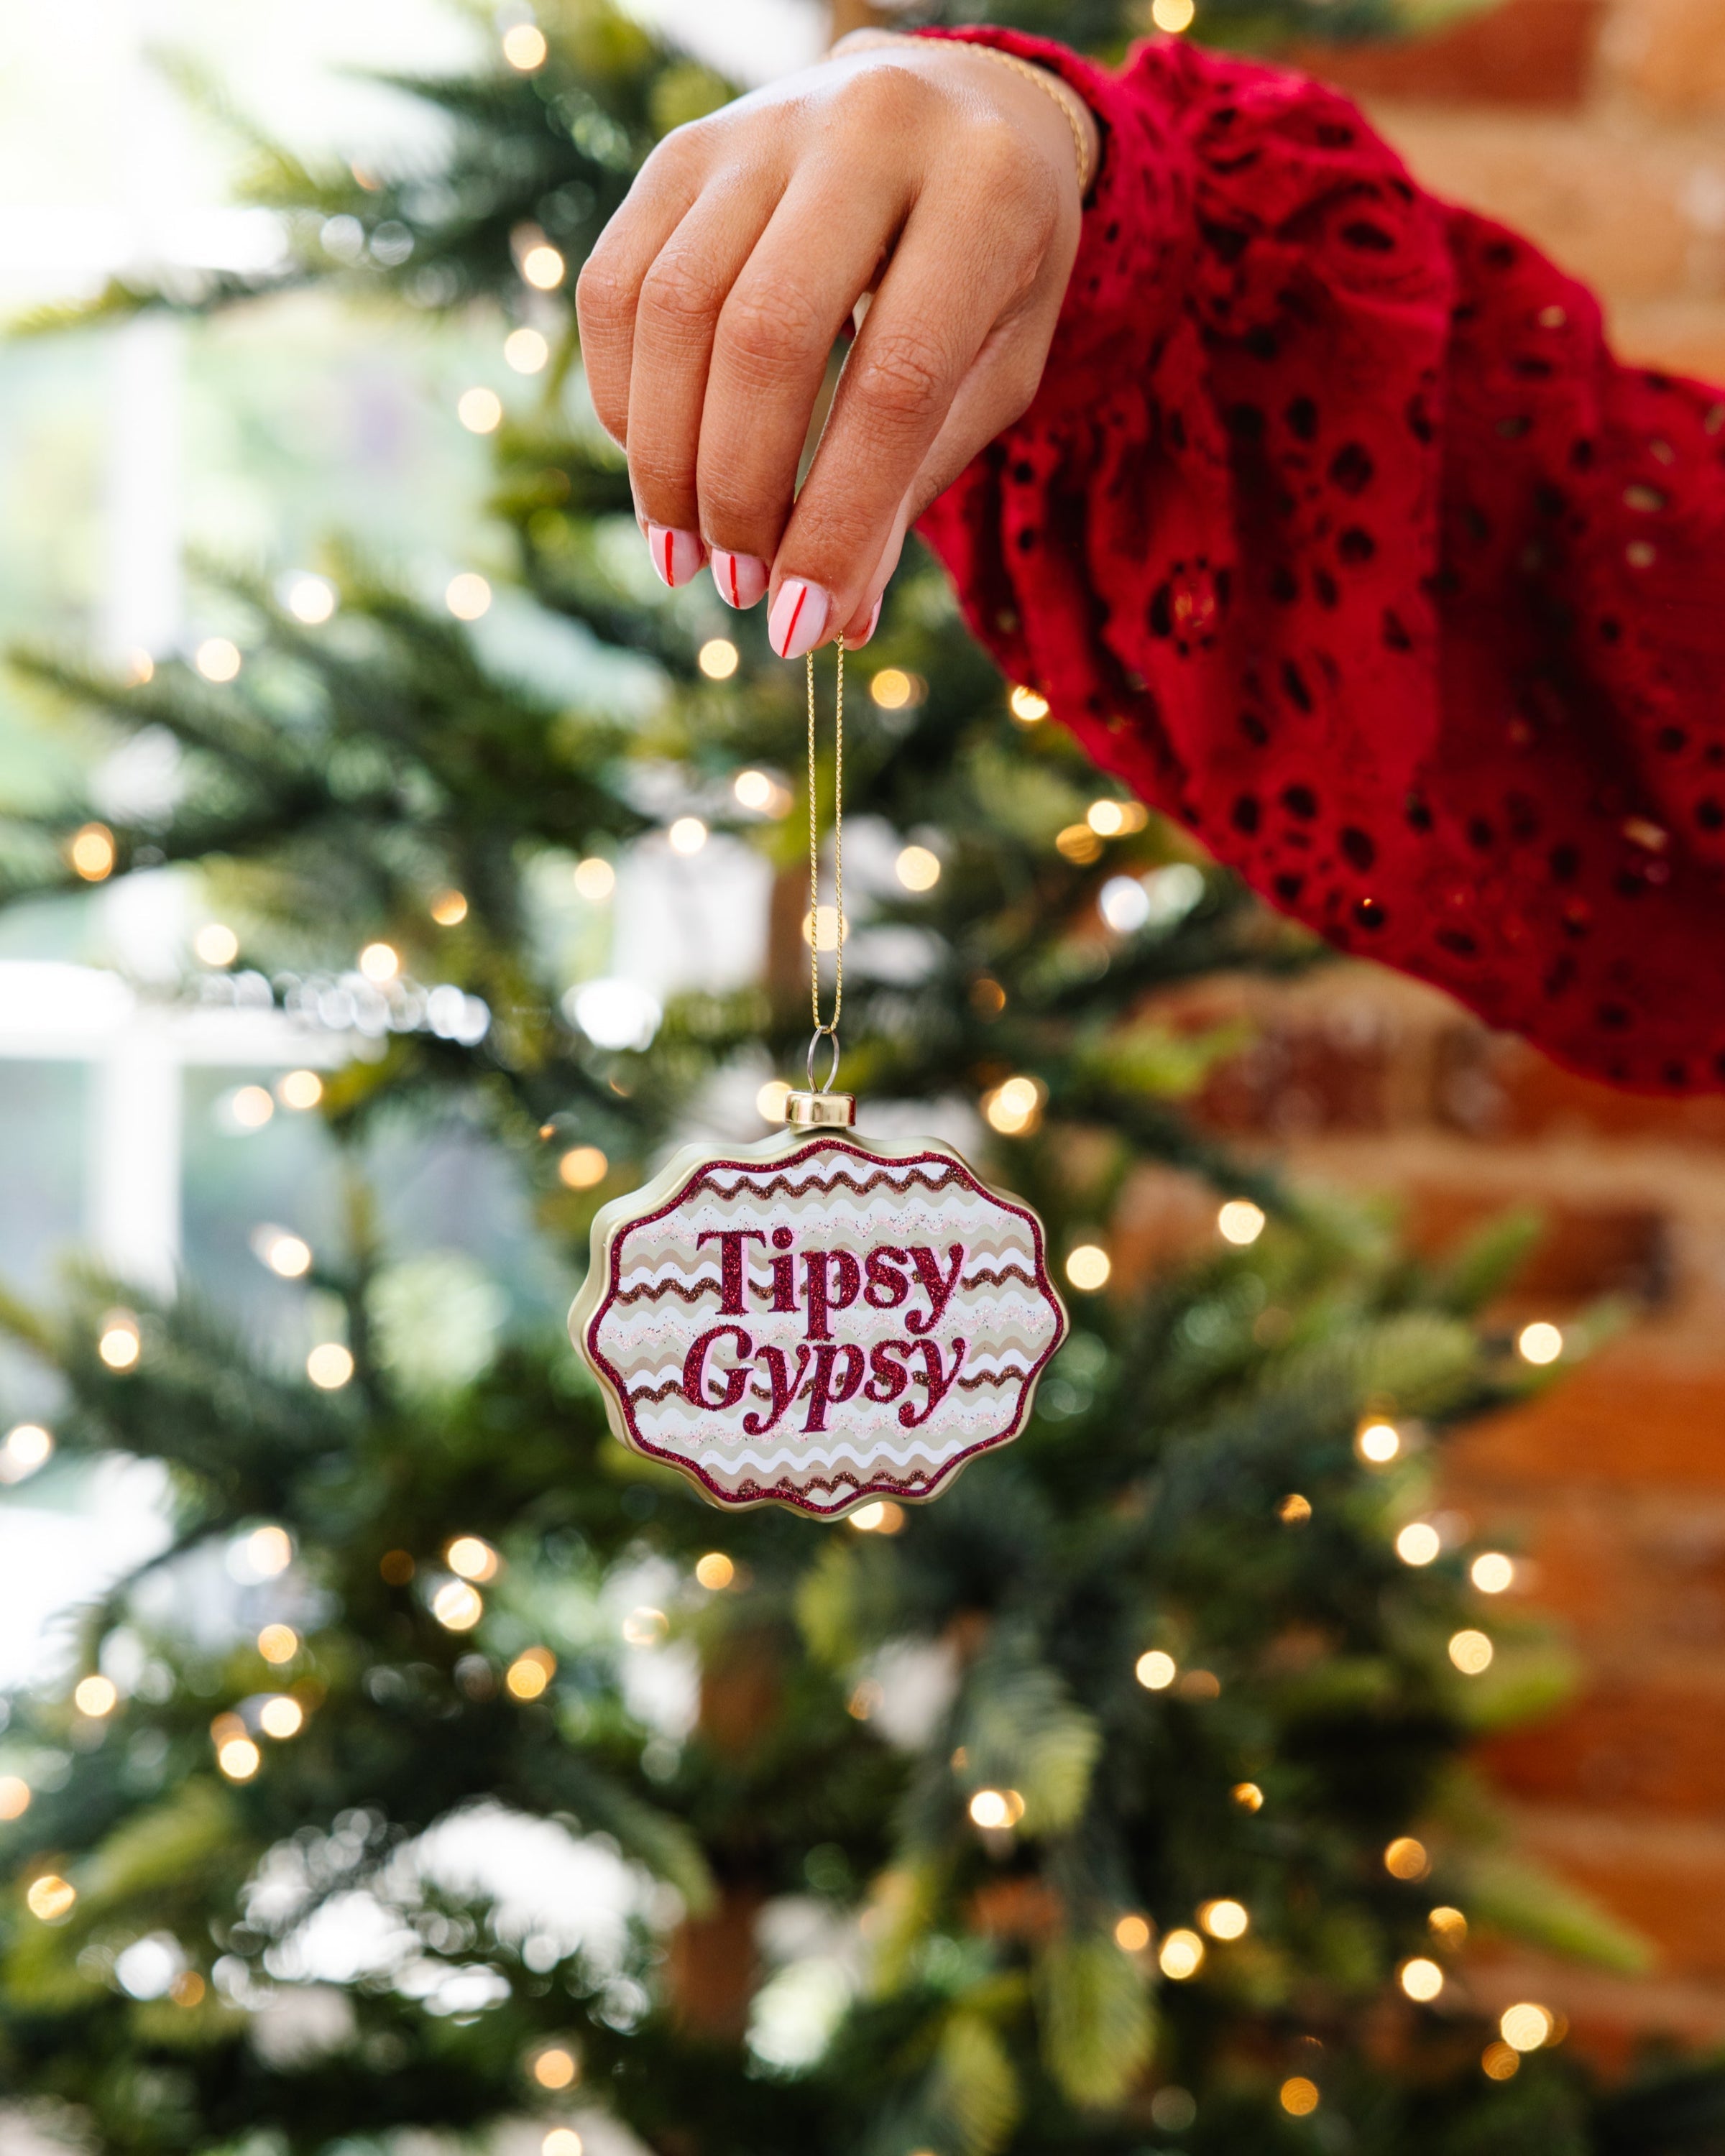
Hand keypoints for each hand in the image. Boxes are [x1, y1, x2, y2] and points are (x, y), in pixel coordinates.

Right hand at [576, 34, 1095, 654]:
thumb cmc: (987, 273)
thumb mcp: (990, 374)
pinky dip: (622, 400)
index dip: (838, 522)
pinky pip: (616, 286)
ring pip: (673, 311)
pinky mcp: (680, 150)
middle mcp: (869, 130)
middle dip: (740, 494)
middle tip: (741, 591)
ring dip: (666, 461)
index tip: (801, 628)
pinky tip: (656, 469)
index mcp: (985, 192)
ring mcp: (761, 127)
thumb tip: (834, 624)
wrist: (951, 114)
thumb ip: (912, 486)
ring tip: (690, 555)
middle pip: (765, 339)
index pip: (895, 383)